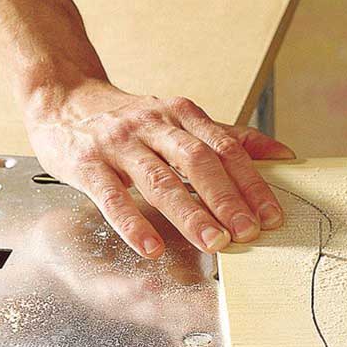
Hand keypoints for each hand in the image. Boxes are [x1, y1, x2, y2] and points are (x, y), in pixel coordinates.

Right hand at [26, 78, 294, 258]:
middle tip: (248, 233)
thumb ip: (229, 138)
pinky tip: (151, 247)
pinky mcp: (87, 164)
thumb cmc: (129, 120)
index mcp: (182, 116)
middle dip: (227, 199)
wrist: (63, 99)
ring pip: (159, 179)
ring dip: (190, 213)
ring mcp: (119, 144)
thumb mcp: (181, 120)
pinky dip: (132, 223)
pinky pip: (111, 196)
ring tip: (214, 243)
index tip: (272, 216)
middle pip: (197, 162)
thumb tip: (283, 155)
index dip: (251, 183)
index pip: (225, 149)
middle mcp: (154, 126)